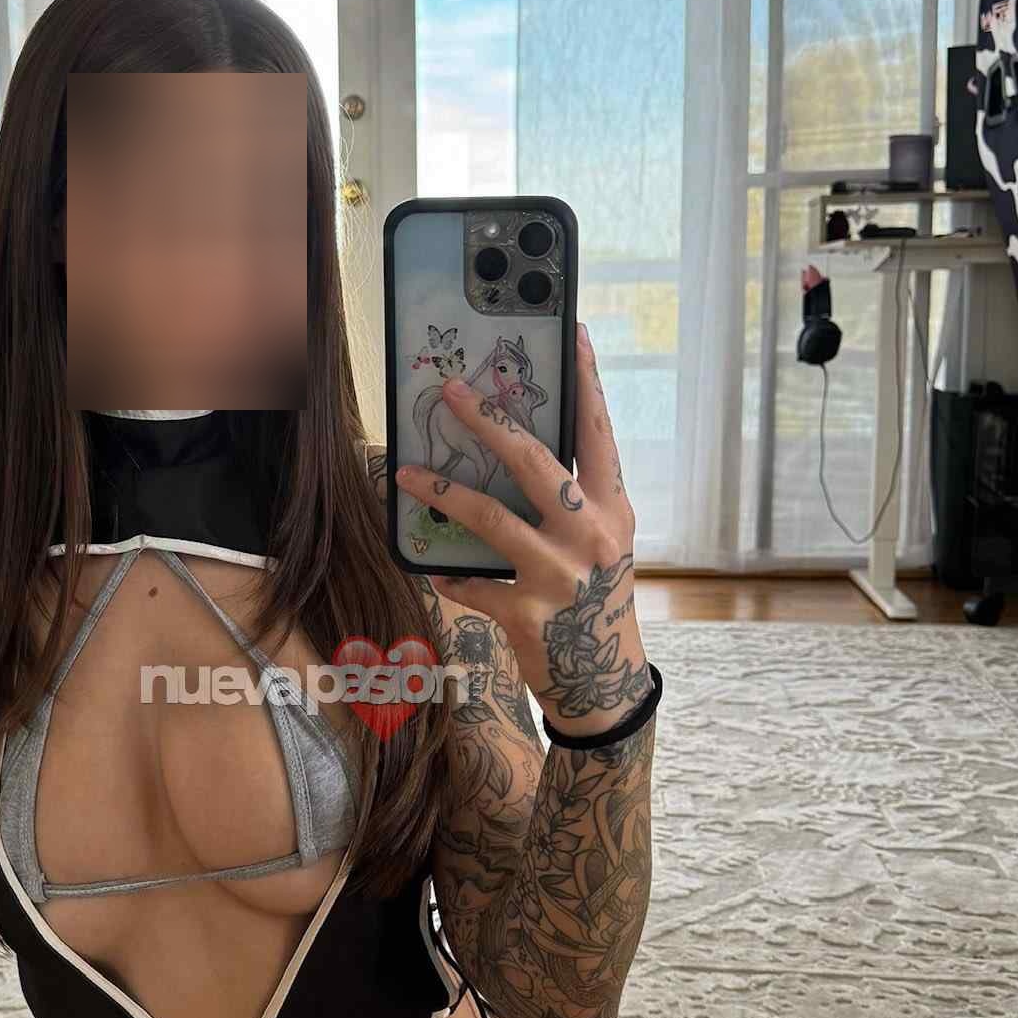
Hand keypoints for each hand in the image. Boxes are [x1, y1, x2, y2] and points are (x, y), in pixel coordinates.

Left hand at [395, 322, 651, 734]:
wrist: (605, 683)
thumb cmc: (595, 604)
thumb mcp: (600, 546)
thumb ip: (572, 502)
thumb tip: (515, 450)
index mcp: (612, 510)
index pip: (599, 434)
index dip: (587, 384)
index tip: (574, 335)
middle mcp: (590, 536)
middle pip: (534, 462)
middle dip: (488, 421)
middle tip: (452, 392)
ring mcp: (558, 575)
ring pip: (489, 517)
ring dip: (442, 492)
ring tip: (405, 474)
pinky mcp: (526, 613)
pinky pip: (471, 585)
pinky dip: (450, 577)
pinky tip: (435, 570)